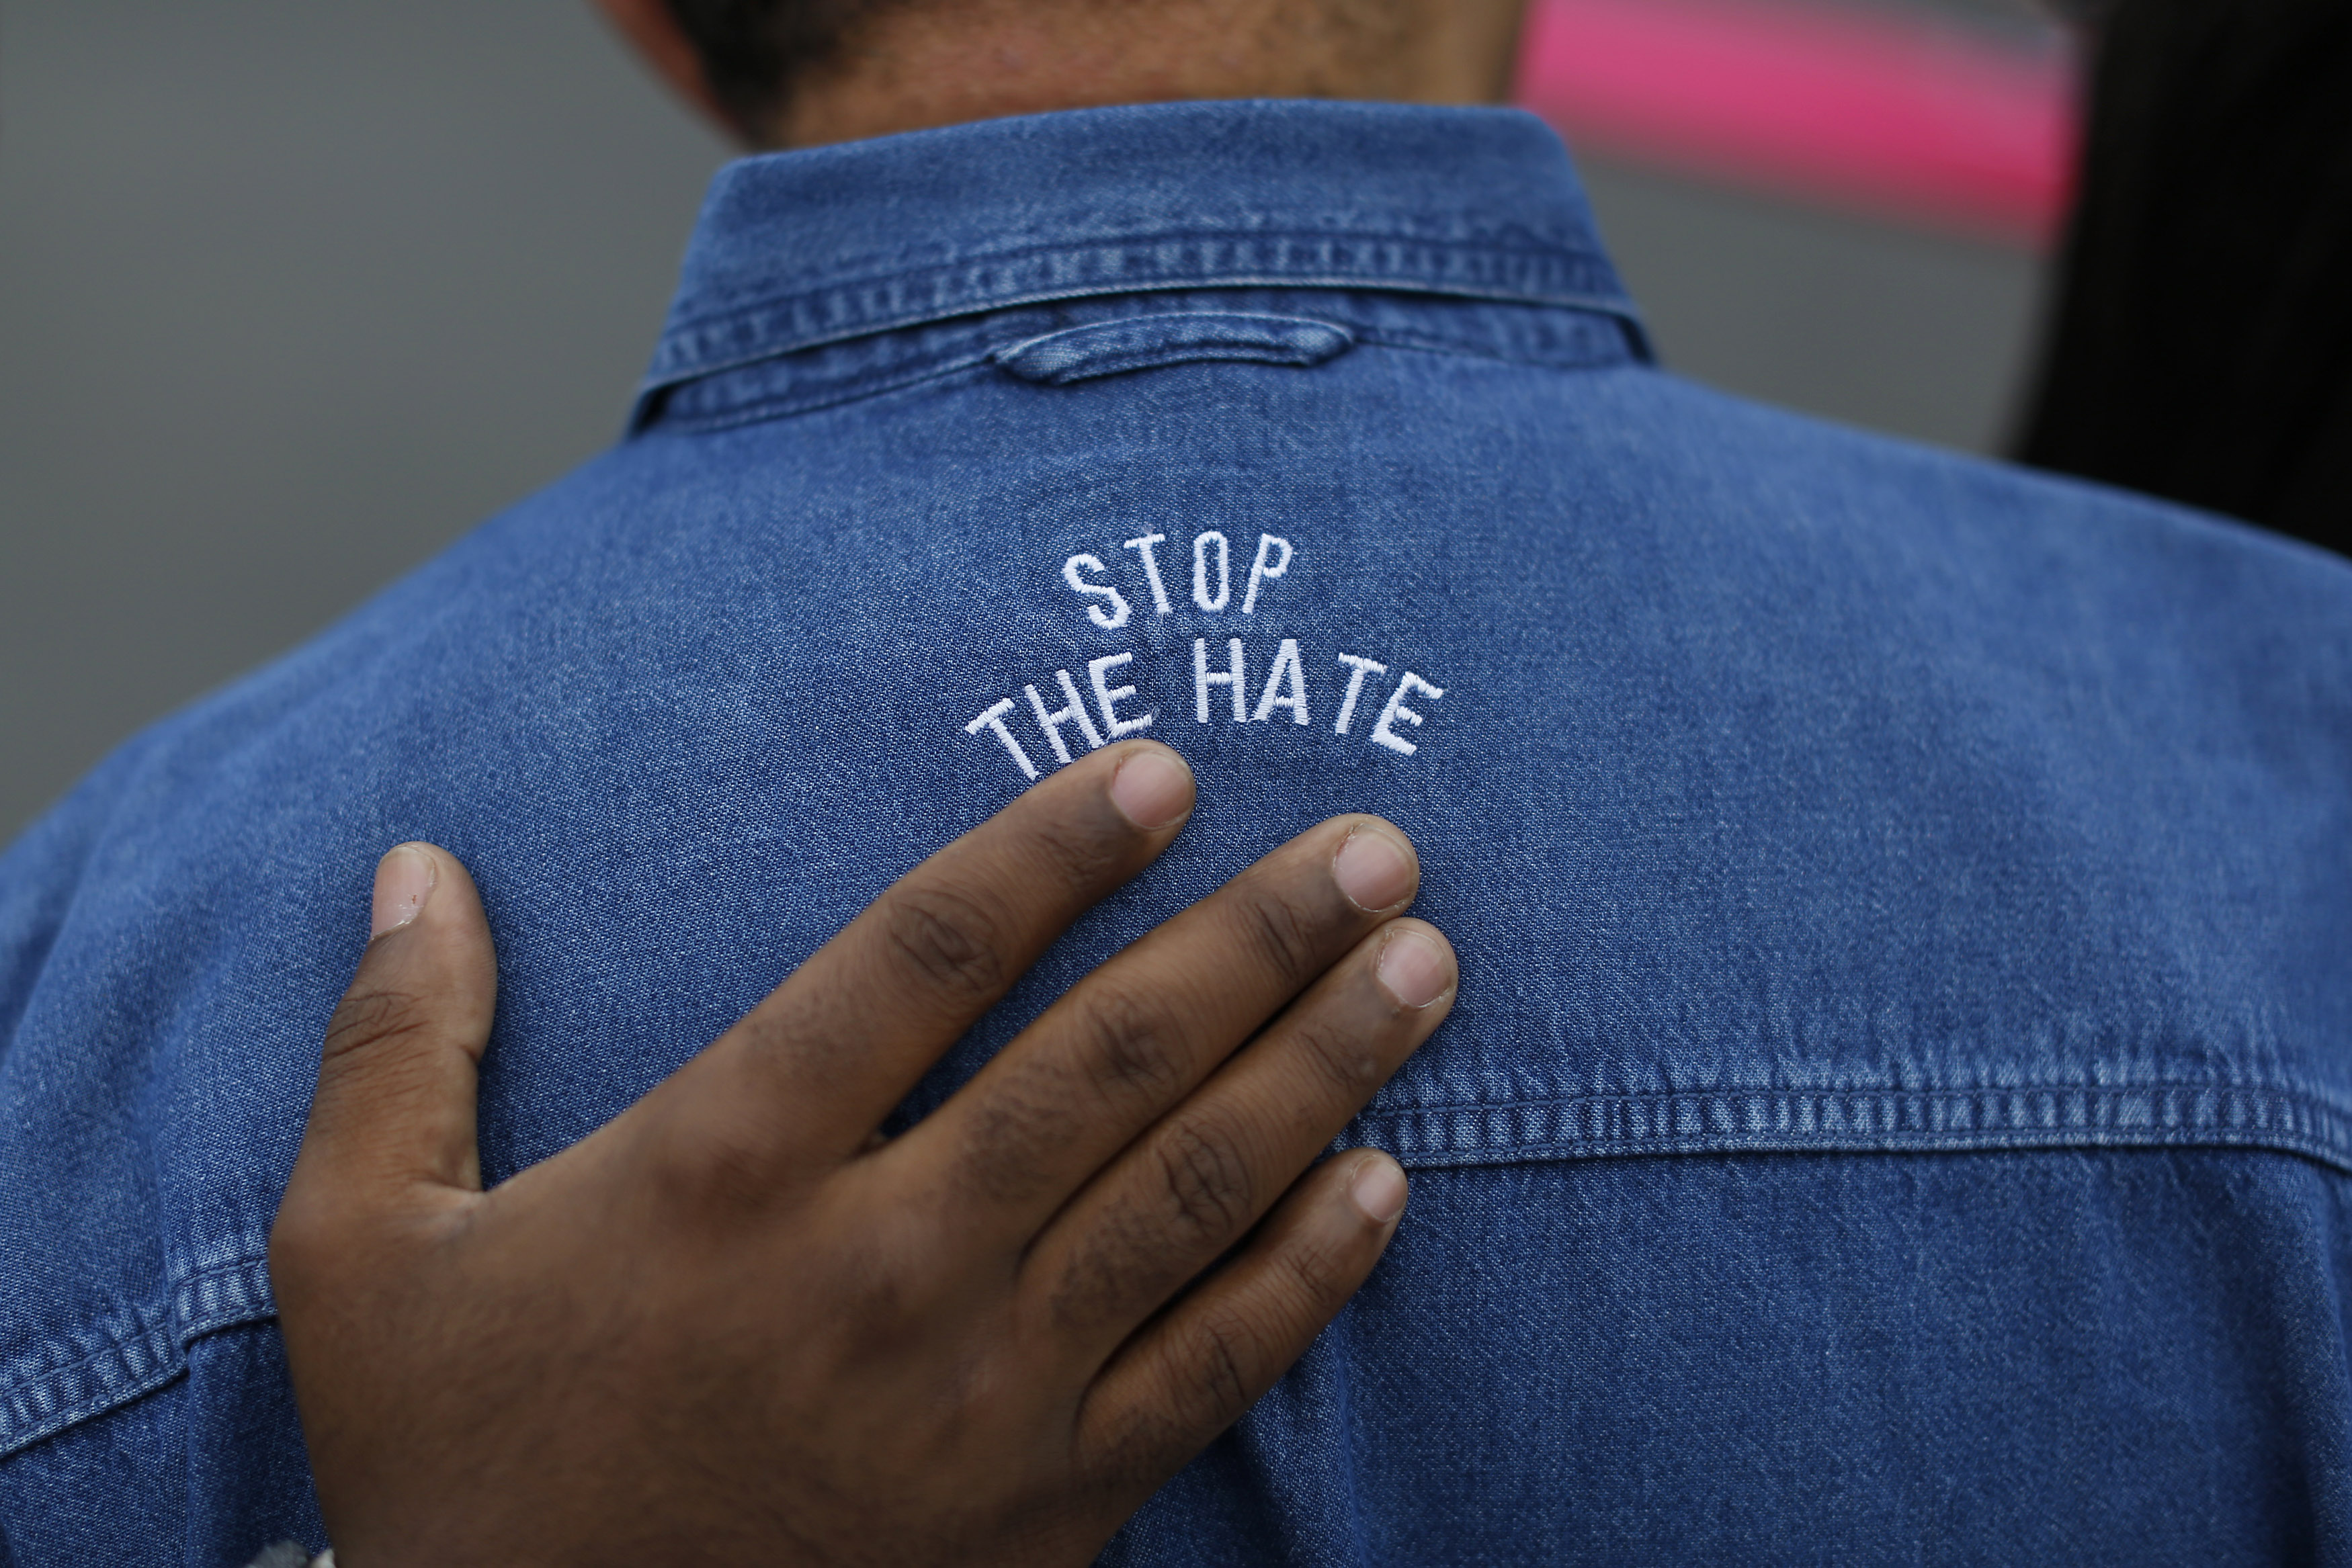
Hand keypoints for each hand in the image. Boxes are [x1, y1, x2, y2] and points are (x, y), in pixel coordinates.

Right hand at [270, 740, 1458, 1566]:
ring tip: (1423, 966)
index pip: (925, 956)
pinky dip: (1309, 1274)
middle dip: (1260, 935)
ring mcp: (979, 1394)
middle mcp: (877, 1265)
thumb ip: (397, 1049)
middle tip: (1377, 844)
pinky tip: (1388, 1184)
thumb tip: (413, 866)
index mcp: (724, 1168)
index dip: (1053, 847)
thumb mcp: (365, 1257)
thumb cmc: (457, 1469)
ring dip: (1324, 1067)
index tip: (1164, 766)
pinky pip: (1209, 1369)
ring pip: (1190, 1193)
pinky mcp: (1045, 1510)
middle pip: (1110, 1060)